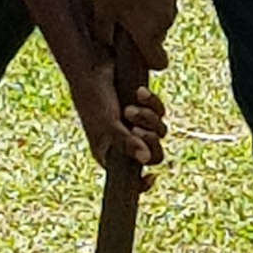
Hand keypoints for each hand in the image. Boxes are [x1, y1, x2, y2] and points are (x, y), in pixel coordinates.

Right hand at [68, 58, 167, 175]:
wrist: (93, 68)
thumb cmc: (93, 101)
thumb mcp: (107, 125)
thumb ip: (126, 143)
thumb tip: (146, 160)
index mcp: (112, 155)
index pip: (131, 179)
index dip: (142, 184)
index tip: (151, 178)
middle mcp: (127, 143)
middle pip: (154, 155)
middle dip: (149, 141)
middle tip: (136, 129)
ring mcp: (138, 125)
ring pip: (160, 132)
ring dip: (148, 119)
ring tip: (130, 107)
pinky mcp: (146, 108)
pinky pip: (159, 112)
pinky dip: (151, 102)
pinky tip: (139, 92)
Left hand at [93, 0, 176, 70]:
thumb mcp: (103, 7)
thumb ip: (104, 32)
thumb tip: (105, 45)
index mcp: (149, 34)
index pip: (159, 63)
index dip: (148, 63)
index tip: (135, 56)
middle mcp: (165, 23)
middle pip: (155, 39)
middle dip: (140, 34)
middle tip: (119, 21)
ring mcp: (171, 5)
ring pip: (157, 20)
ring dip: (143, 15)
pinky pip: (159, 3)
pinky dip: (148, 0)